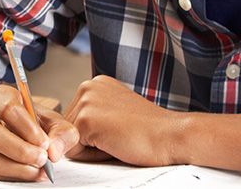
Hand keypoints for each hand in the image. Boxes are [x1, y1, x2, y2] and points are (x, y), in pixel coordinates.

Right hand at [0, 83, 78, 181]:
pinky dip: (12, 176)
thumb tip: (55, 151)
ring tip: (38, 170)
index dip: (27, 128)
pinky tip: (30, 174)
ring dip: (16, 168)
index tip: (45, 143)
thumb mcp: (49, 117)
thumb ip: (60, 131)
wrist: (5, 124)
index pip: (8, 109)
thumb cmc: (28, 119)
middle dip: (20, 151)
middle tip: (42, 159)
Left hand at [63, 75, 186, 166]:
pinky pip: (73, 151)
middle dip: (90, 140)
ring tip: (118, 138)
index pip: (75, 118)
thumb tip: (69, 135)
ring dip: (91, 148)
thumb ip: (94, 116)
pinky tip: (115, 143)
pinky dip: (93, 156)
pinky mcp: (86, 120)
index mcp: (96, 84)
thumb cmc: (149, 130)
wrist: (171, 135)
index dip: (94, 134)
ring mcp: (86, 102)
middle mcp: (88, 86)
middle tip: (120, 135)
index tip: (118, 129)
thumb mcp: (116, 113)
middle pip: (69, 129)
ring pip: (70, 140)